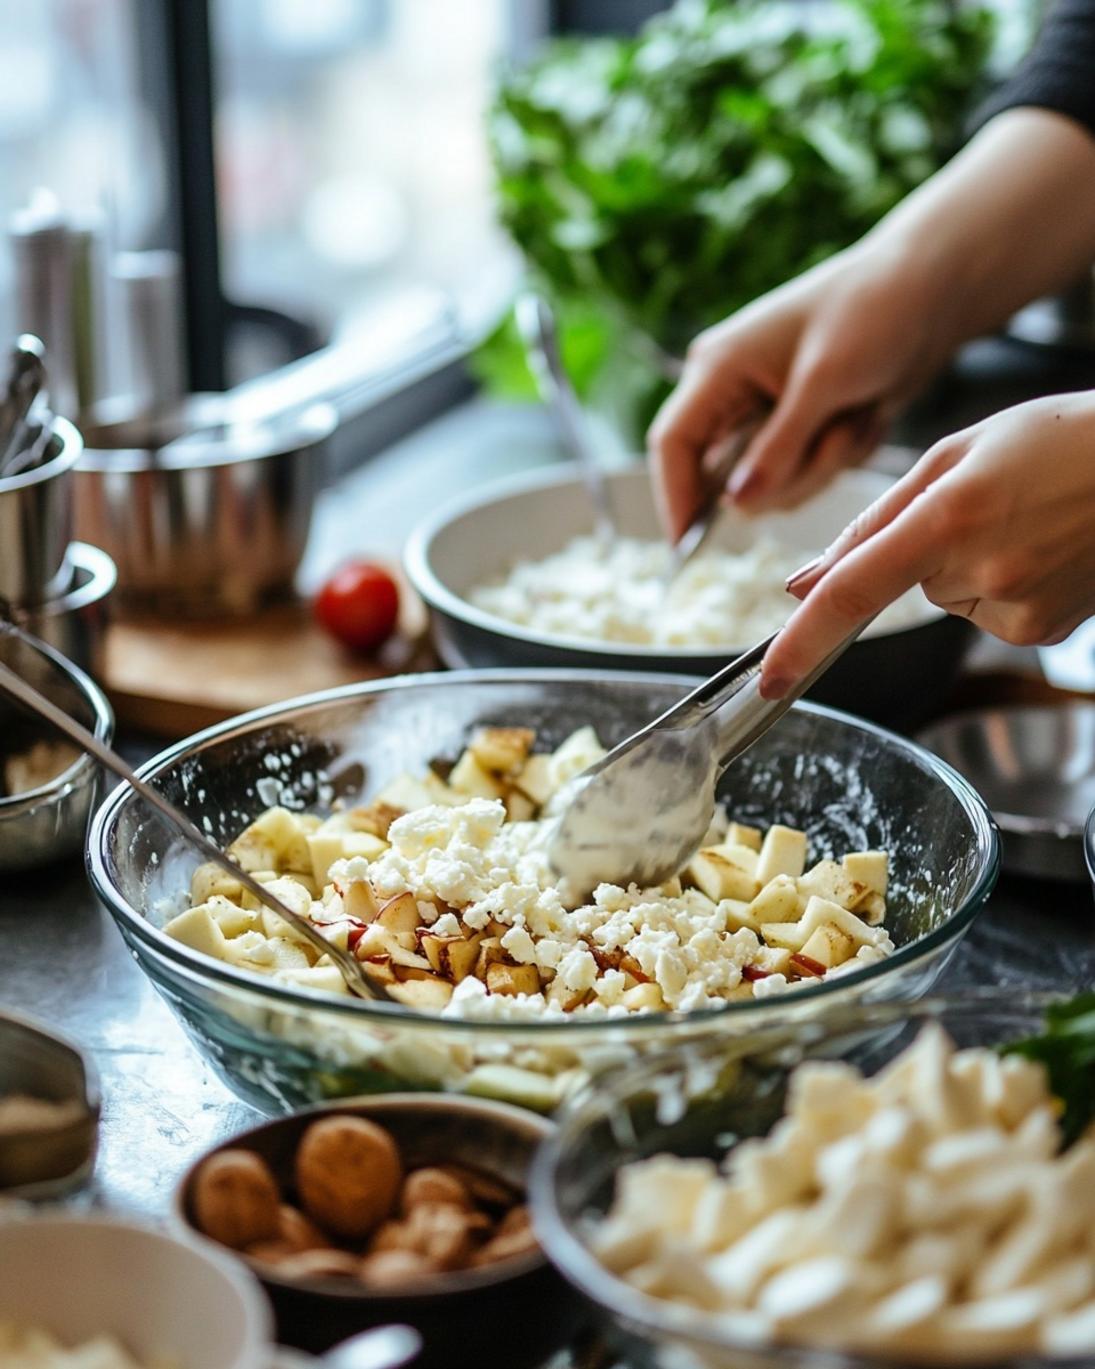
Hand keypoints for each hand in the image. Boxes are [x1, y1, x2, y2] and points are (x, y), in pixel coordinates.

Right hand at [648, 110, 1094, 539]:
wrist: (931, 290)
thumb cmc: (873, 310)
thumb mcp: (825, 380)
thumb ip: (779, 445)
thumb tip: (736, 504)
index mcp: (718, 368)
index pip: (673, 445)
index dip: (674, 499)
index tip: (687, 549)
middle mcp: (731, 396)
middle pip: (724, 479)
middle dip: (782, 476)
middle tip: (833, 439)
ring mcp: (765, 418)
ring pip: (768, 488)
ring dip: (819, 467)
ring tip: (855, 415)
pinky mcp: (797, 432)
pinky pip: (803, 478)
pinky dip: (838, 460)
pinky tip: (864, 416)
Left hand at [759, 392, 1094, 698]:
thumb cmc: (1059, 442)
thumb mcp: (955, 453)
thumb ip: (871, 521)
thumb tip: (804, 583)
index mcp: (949, 517)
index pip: (853, 591)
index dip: (803, 639)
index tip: (769, 679)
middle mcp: (983, 572)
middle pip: (906, 581)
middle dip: (929, 546)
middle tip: (987, 505)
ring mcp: (1016, 611)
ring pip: (947, 597)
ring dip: (969, 565)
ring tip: (1024, 521)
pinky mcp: (1039, 634)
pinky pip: (984, 614)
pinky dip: (1000, 586)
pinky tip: (1040, 550)